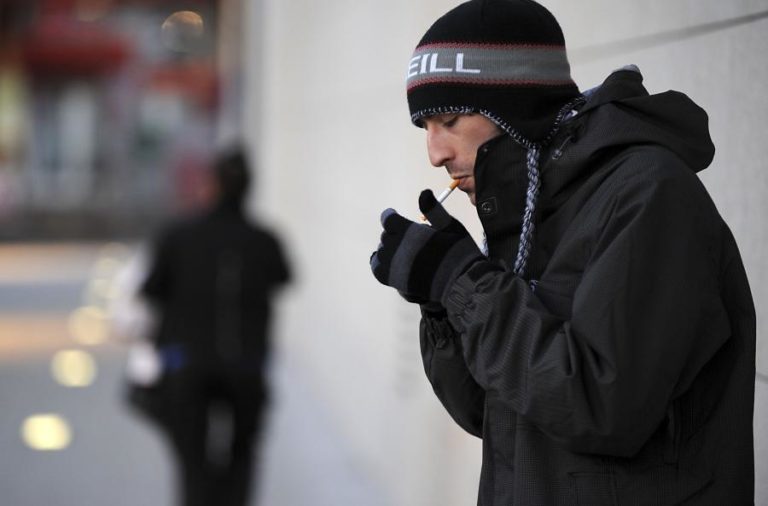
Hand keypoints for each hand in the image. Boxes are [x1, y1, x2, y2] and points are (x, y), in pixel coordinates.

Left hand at [370, 189, 484, 304]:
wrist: (461, 282)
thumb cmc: (458, 252)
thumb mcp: (450, 226)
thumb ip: (434, 210)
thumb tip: (423, 193)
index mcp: (411, 233)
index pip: (389, 220)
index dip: (390, 216)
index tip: (393, 214)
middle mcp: (399, 249)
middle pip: (387, 236)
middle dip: (394, 233)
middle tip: (406, 236)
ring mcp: (395, 266)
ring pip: (382, 252)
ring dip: (389, 248)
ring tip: (401, 249)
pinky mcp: (395, 281)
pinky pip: (378, 270)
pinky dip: (380, 263)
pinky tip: (388, 261)